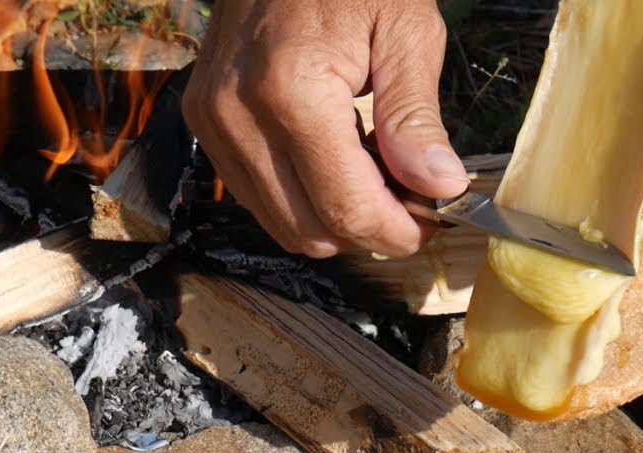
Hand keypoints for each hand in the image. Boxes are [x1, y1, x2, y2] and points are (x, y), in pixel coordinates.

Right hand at [181, 0, 470, 258]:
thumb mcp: (406, 29)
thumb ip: (414, 117)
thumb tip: (438, 187)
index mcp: (290, 91)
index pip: (344, 208)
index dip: (395, 232)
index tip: (430, 223)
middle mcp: (238, 115)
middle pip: (309, 230)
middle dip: (366, 229)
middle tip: (409, 199)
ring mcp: (213, 120)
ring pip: (281, 223)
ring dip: (333, 216)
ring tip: (374, 174)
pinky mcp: (204, 121)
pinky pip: (257, 193)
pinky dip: (302, 195)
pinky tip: (335, 158)